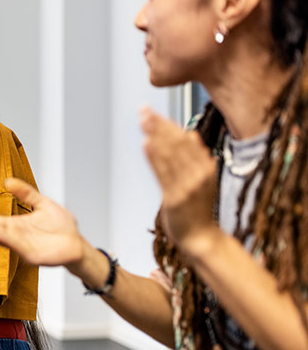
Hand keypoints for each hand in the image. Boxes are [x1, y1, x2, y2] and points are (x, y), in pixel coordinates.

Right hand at [0, 178, 85, 267]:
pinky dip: (8, 240)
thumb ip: (27, 193)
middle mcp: (17, 236)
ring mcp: (23, 247)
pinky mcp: (33, 256)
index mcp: (17, 225)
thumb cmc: (61, 226)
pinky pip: (18, 247)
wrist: (78, 244)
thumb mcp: (42, 204)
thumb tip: (8, 181)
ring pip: (3, 238)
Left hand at [140, 107, 218, 249]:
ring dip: (155, 135)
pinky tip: (146, 144)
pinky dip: (154, 157)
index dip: (167, 124)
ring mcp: (188, 186)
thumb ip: (196, 158)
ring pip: (169, 155)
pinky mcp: (175, 198)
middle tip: (143, 110)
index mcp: (206, 167)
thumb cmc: (198, 209)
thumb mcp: (203, 180)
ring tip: (142, 121)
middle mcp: (199, 173)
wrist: (202, 239)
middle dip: (158, 125)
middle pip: (176, 143)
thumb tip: (191, 134)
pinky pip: (163, 174)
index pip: (185, 139)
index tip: (153, 112)